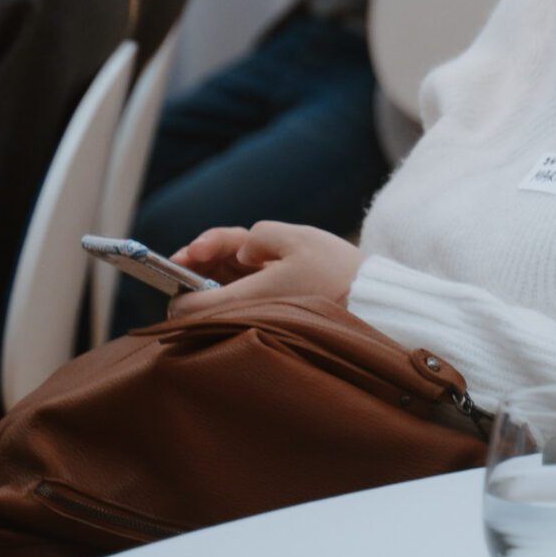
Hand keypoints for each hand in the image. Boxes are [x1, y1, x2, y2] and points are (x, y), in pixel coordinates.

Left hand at [165, 222, 362, 318]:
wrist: (377, 304)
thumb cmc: (338, 274)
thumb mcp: (298, 238)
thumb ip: (259, 237)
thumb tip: (243, 252)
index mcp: (246, 302)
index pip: (187, 307)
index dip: (178, 282)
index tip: (180, 261)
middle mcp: (250, 317)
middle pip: (203, 300)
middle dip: (197, 270)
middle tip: (194, 252)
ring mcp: (262, 318)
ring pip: (224, 297)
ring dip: (218, 272)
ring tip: (231, 249)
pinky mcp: (277, 315)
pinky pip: (246, 298)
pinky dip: (240, 279)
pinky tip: (250, 262)